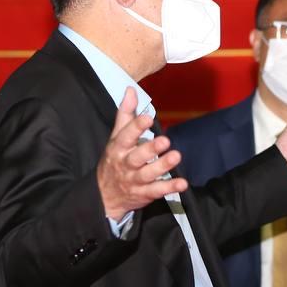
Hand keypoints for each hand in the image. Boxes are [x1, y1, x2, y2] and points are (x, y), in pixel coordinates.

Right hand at [95, 87, 187, 219]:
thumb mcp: (116, 137)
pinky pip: (157, 191)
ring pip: (148, 174)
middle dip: (150, 149)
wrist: (104, 195)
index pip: (126, 136)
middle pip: (137, 157)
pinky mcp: (144, 193)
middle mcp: (125, 164)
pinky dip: (169, 187)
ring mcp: (134, 180)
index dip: (136, 126)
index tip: (148, 118)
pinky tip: (182, 183)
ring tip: (176, 156)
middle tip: (165, 140)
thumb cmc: (114, 160)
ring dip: (162, 166)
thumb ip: (125, 114)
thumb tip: (131, 91)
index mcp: (118, 148)